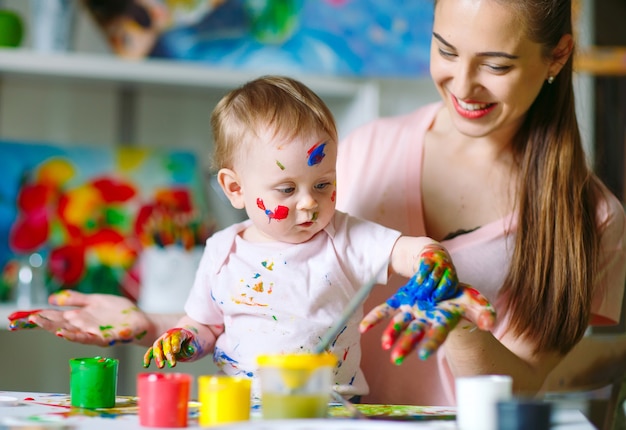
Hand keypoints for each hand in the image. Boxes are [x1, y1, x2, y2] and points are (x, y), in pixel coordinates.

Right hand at [8, 290, 150, 345]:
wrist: (139, 320)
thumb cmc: (117, 312)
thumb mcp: (94, 301)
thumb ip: (76, 300)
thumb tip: (52, 299)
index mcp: (81, 318)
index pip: (58, 318)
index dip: (43, 316)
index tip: (26, 314)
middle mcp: (85, 327)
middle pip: (62, 326)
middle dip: (47, 324)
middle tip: (31, 319)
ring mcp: (95, 333)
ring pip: (74, 334)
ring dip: (60, 331)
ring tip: (47, 327)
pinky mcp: (108, 337)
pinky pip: (91, 338)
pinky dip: (79, 336)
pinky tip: (68, 333)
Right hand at [144, 328, 198, 368]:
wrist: (186, 339)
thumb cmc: (191, 343)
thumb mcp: (195, 345)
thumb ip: (192, 347)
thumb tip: (190, 350)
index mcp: (180, 332)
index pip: (177, 337)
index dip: (176, 343)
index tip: (176, 351)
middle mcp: (169, 335)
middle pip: (166, 342)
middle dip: (168, 353)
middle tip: (173, 365)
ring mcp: (162, 341)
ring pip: (157, 347)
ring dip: (158, 357)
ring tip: (161, 367)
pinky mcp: (158, 348)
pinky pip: (151, 351)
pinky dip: (147, 358)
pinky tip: (146, 365)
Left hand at [360, 283, 495, 362]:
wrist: (446, 287)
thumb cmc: (461, 300)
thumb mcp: (476, 302)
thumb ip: (484, 312)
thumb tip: (490, 323)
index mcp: (442, 320)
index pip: (437, 335)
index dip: (431, 344)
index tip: (423, 355)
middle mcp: (425, 319)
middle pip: (415, 333)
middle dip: (406, 345)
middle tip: (395, 358)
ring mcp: (412, 311)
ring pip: (399, 323)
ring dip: (390, 333)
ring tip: (383, 344)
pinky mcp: (402, 301)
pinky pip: (386, 310)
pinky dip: (374, 318)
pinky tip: (362, 327)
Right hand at [409, 243, 458, 303]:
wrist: (433, 253)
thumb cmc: (437, 274)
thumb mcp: (442, 282)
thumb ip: (439, 292)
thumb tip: (433, 309)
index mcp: (453, 277)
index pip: (448, 288)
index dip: (439, 295)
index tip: (431, 302)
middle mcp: (448, 268)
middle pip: (440, 283)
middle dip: (429, 293)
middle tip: (420, 301)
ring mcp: (439, 262)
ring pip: (431, 278)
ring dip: (422, 288)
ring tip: (415, 295)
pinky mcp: (429, 258)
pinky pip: (423, 271)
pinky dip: (417, 280)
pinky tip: (412, 287)